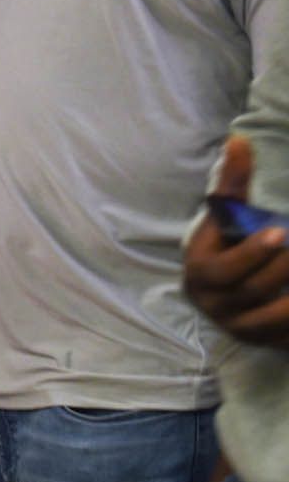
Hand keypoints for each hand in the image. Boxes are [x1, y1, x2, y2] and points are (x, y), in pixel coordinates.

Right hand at [184, 136, 288, 345]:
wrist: (222, 289)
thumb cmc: (226, 244)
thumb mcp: (225, 216)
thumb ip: (232, 183)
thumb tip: (239, 139)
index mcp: (200, 273)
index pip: (224, 269)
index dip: (252, 254)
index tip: (281, 233)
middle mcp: (214, 305)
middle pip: (253, 291)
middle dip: (284, 270)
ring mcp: (237, 327)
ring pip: (273, 319)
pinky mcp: (261, 341)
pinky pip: (285, 337)